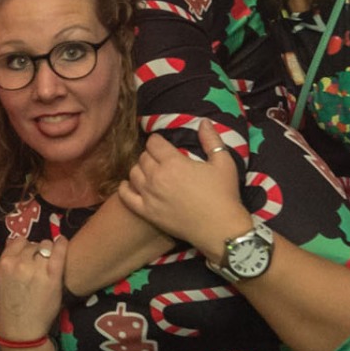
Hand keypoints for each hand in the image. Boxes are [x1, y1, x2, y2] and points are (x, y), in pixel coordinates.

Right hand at [0, 235, 67, 346]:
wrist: (20, 330)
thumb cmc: (8, 308)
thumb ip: (7, 262)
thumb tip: (14, 242)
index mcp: (5, 263)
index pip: (17, 241)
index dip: (24, 246)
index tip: (28, 254)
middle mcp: (20, 263)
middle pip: (33, 244)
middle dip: (36, 251)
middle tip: (39, 263)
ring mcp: (38, 269)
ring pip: (45, 246)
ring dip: (47, 251)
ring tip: (49, 262)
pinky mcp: (53, 276)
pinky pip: (59, 252)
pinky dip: (61, 245)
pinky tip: (63, 242)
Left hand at [118, 121, 249, 253]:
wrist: (220, 229)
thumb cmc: (224, 195)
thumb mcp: (223, 163)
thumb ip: (211, 140)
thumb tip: (203, 121)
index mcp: (173, 163)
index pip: (154, 143)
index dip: (159, 142)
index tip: (165, 146)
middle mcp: (156, 177)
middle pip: (143, 157)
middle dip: (151, 155)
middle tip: (162, 160)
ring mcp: (149, 196)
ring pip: (133, 173)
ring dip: (140, 170)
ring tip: (151, 172)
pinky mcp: (147, 212)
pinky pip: (126, 196)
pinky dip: (125, 188)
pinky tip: (131, 185)